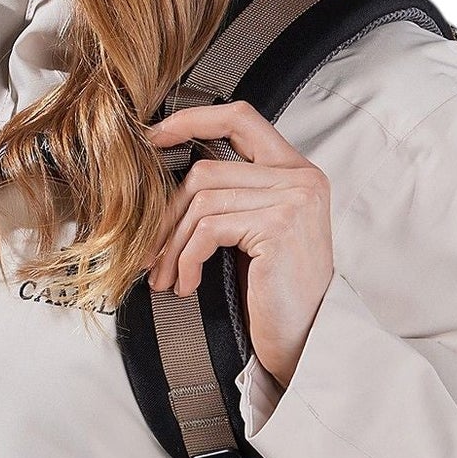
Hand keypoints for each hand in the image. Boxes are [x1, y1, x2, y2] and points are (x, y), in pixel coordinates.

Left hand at [144, 101, 334, 388]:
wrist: (307, 340)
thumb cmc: (276, 292)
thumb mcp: (255, 232)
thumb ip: (231, 195)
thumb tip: (166, 180)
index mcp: (296, 170)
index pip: (240, 117)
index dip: (193, 119)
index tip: (154, 136)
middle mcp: (301, 177)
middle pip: (207, 170)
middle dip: (167, 215)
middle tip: (149, 253)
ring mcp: (293, 198)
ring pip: (202, 201)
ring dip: (172, 245)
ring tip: (165, 277)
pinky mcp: (279, 226)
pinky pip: (208, 228)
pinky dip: (186, 259)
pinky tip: (187, 284)